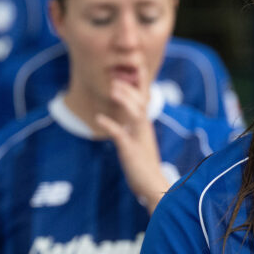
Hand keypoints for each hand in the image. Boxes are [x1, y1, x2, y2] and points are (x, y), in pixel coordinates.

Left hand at [95, 77, 169, 211]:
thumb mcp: (138, 145)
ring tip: (113, 89)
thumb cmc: (144, 168)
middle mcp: (144, 129)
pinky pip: (121, 135)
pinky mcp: (131, 151)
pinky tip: (99, 119)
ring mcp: (139, 139)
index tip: (135, 66)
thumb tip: (121, 123)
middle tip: (116, 77)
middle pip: (140, 102)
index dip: (140, 84)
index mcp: (145, 126)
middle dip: (129, 88)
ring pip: (135, 114)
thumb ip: (131, 132)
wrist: (155, 187)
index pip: (143, 100)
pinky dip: (110, 125)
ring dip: (124, 100)